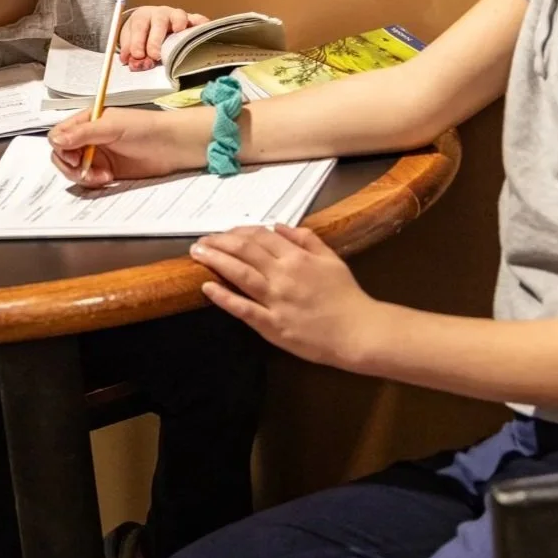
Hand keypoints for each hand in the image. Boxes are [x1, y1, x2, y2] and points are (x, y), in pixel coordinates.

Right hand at [49, 106, 211, 186]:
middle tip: (85, 171)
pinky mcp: (106, 172)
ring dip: (82, 176)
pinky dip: (92, 183)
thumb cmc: (145, 128)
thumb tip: (56, 141)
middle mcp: (88, 138)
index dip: (61, 148)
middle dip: (70, 166)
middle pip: (62, 155)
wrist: (172, 145)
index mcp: (87, 121)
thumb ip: (83, 133)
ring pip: (73, 170)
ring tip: (102, 177)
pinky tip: (108, 179)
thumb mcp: (112, 126)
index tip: (73, 157)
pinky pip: (88, 180)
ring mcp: (97, 156)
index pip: (59, 135)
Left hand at [120, 6, 209, 69]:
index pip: (139, 25)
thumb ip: (131, 55)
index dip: (137, 41)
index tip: (137, 55)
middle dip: (155, 38)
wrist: (150, 28)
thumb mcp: (131, 45)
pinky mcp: (190, 21)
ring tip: (178, 31)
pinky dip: (200, 23)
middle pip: (159, 20)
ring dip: (179, 22)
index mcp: (142, 17)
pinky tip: (203, 28)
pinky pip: (197, 19)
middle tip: (154, 55)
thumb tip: (136, 64)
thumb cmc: (140, 38)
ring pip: (179, 15)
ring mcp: (176, 16)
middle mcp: (160, 14)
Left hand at [189, 224, 374, 368]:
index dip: (238, 232)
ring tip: (197, 253)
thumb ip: (306, 240)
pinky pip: (244, 309)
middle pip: (245, 250)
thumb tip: (281, 226)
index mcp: (298, 257)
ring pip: (240, 274)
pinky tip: (207, 287)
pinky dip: (224, 297)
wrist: (359, 331)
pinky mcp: (273, 325)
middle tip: (201, 241)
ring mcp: (276, 300)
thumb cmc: (347, 296)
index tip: (224, 233)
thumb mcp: (331, 259)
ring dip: (216, 260)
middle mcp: (284, 275)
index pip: (261, 236)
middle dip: (219, 242)